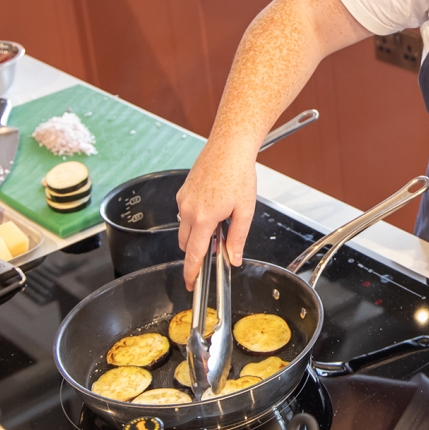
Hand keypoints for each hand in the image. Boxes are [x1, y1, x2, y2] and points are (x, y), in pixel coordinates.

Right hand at [175, 141, 257, 288]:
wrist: (229, 146)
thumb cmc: (238, 173)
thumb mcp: (245, 210)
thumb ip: (238, 237)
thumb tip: (233, 257)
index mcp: (204, 218)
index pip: (193, 254)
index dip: (191, 272)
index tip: (190, 283)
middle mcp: (188, 209)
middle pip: (186, 243)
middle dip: (196, 250)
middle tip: (216, 246)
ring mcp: (184, 198)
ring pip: (184, 227)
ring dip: (197, 233)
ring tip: (220, 221)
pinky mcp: (184, 190)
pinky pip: (185, 211)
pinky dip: (195, 217)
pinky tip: (214, 206)